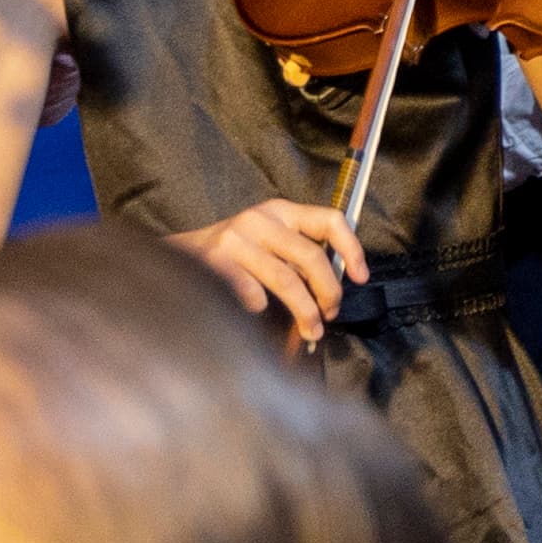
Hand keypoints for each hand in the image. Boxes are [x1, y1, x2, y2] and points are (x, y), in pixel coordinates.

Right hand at [172, 197, 365, 346]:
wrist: (180, 256)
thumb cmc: (237, 256)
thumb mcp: (271, 242)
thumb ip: (300, 255)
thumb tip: (335, 290)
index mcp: (281, 211)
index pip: (329, 220)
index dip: (352, 248)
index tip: (361, 277)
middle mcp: (260, 219)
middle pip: (311, 257)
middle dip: (328, 293)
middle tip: (330, 315)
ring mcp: (236, 238)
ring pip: (285, 280)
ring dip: (305, 311)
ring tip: (310, 331)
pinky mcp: (216, 260)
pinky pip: (252, 292)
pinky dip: (261, 308)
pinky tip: (262, 313)